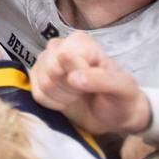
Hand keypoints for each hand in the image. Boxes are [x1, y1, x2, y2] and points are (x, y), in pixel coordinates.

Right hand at [28, 32, 149, 135]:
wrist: (112, 116)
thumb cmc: (120, 98)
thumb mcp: (122, 88)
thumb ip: (101, 79)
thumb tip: (73, 78)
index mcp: (81, 42)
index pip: (64, 57)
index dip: (77, 76)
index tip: (92, 84)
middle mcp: (60, 47)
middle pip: (51, 70)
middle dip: (69, 88)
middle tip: (86, 91)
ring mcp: (46, 62)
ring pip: (43, 83)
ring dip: (62, 97)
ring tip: (78, 95)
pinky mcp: (37, 78)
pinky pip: (36, 93)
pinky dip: (53, 103)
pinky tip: (66, 99)